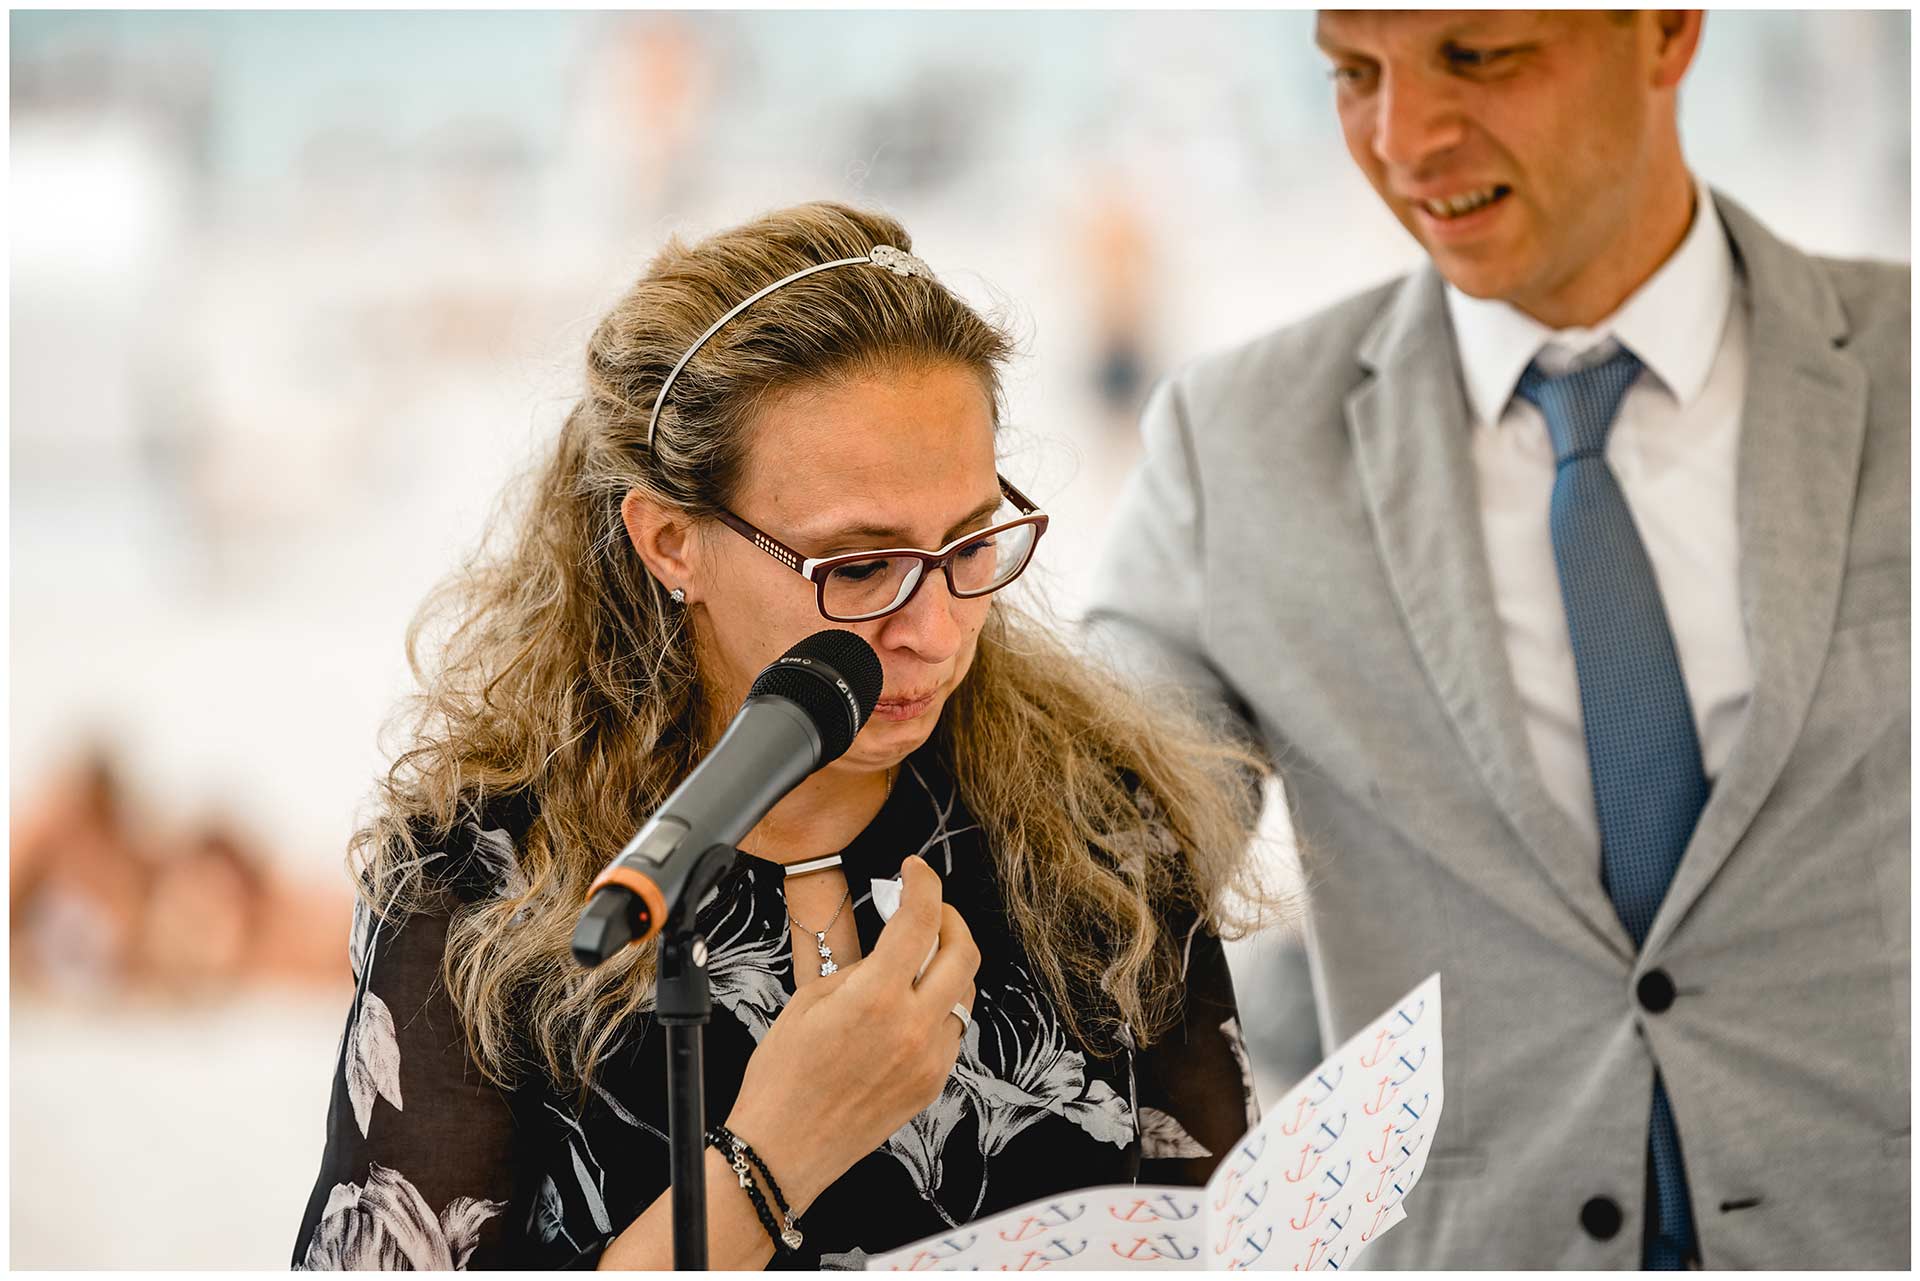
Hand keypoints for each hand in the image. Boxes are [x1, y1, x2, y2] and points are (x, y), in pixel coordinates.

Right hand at [724, 856, 979, 1213]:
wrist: (783, 1149)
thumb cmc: (783, 1078)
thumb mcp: (809, 1001)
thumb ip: (856, 967)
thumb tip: (884, 947)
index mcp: (877, 999)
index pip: (920, 921)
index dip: (924, 883)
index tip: (915, 870)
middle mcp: (914, 1028)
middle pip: (964, 954)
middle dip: (951, 920)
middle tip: (929, 911)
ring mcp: (929, 1060)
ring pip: (964, 995)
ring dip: (948, 966)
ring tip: (918, 960)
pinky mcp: (932, 1084)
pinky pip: (952, 1032)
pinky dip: (940, 1009)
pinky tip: (911, 1007)